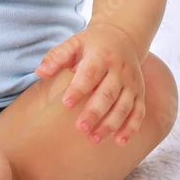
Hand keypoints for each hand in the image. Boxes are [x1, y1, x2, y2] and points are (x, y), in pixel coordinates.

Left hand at [35, 23, 144, 145]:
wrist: (123, 37)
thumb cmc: (91, 44)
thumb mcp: (74, 43)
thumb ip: (57, 57)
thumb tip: (40, 72)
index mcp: (101, 56)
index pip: (90, 74)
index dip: (79, 89)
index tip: (67, 104)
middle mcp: (119, 70)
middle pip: (108, 94)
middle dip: (95, 112)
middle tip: (80, 128)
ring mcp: (131, 83)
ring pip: (124, 106)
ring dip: (111, 124)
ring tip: (94, 138)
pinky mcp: (139, 93)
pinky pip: (138, 112)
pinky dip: (130, 128)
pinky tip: (119, 141)